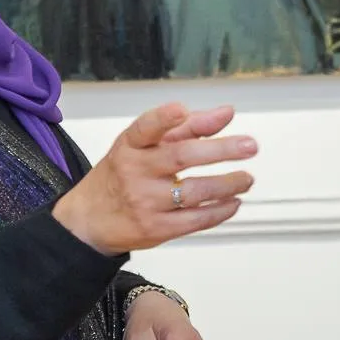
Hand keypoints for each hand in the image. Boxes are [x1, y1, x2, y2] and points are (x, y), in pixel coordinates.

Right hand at [52, 104, 255, 253]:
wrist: (89, 221)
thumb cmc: (123, 173)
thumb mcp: (144, 145)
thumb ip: (187, 127)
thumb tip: (227, 113)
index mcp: (130, 145)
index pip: (144, 128)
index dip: (162, 118)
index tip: (180, 109)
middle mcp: (135, 171)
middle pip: (181, 157)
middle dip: (220, 150)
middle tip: (249, 146)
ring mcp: (145, 202)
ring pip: (194, 192)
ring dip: (227, 184)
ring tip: (247, 178)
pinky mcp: (156, 229)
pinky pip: (195, 220)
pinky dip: (220, 211)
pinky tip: (233, 201)